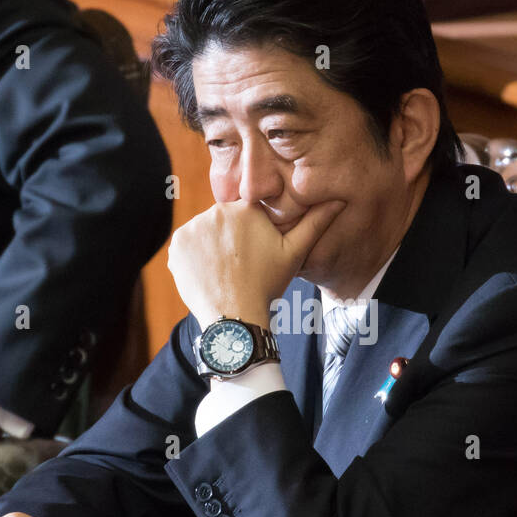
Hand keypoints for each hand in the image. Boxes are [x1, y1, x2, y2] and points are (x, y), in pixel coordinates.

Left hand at [167, 198, 344, 329]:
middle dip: (229, 239)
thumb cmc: (267, 284)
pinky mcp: (176, 245)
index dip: (249, 233)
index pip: (245, 212)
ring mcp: (193, 227)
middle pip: (222, 221)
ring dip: (210, 247)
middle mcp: (216, 210)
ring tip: (224, 271)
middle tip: (239, 266)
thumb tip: (339, 200)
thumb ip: (315, 222)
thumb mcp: (295, 253)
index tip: (252, 253)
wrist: (234, 316)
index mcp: (246, 207)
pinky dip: (193, 258)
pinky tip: (208, 273)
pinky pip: (186, 246)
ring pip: (204, 232)